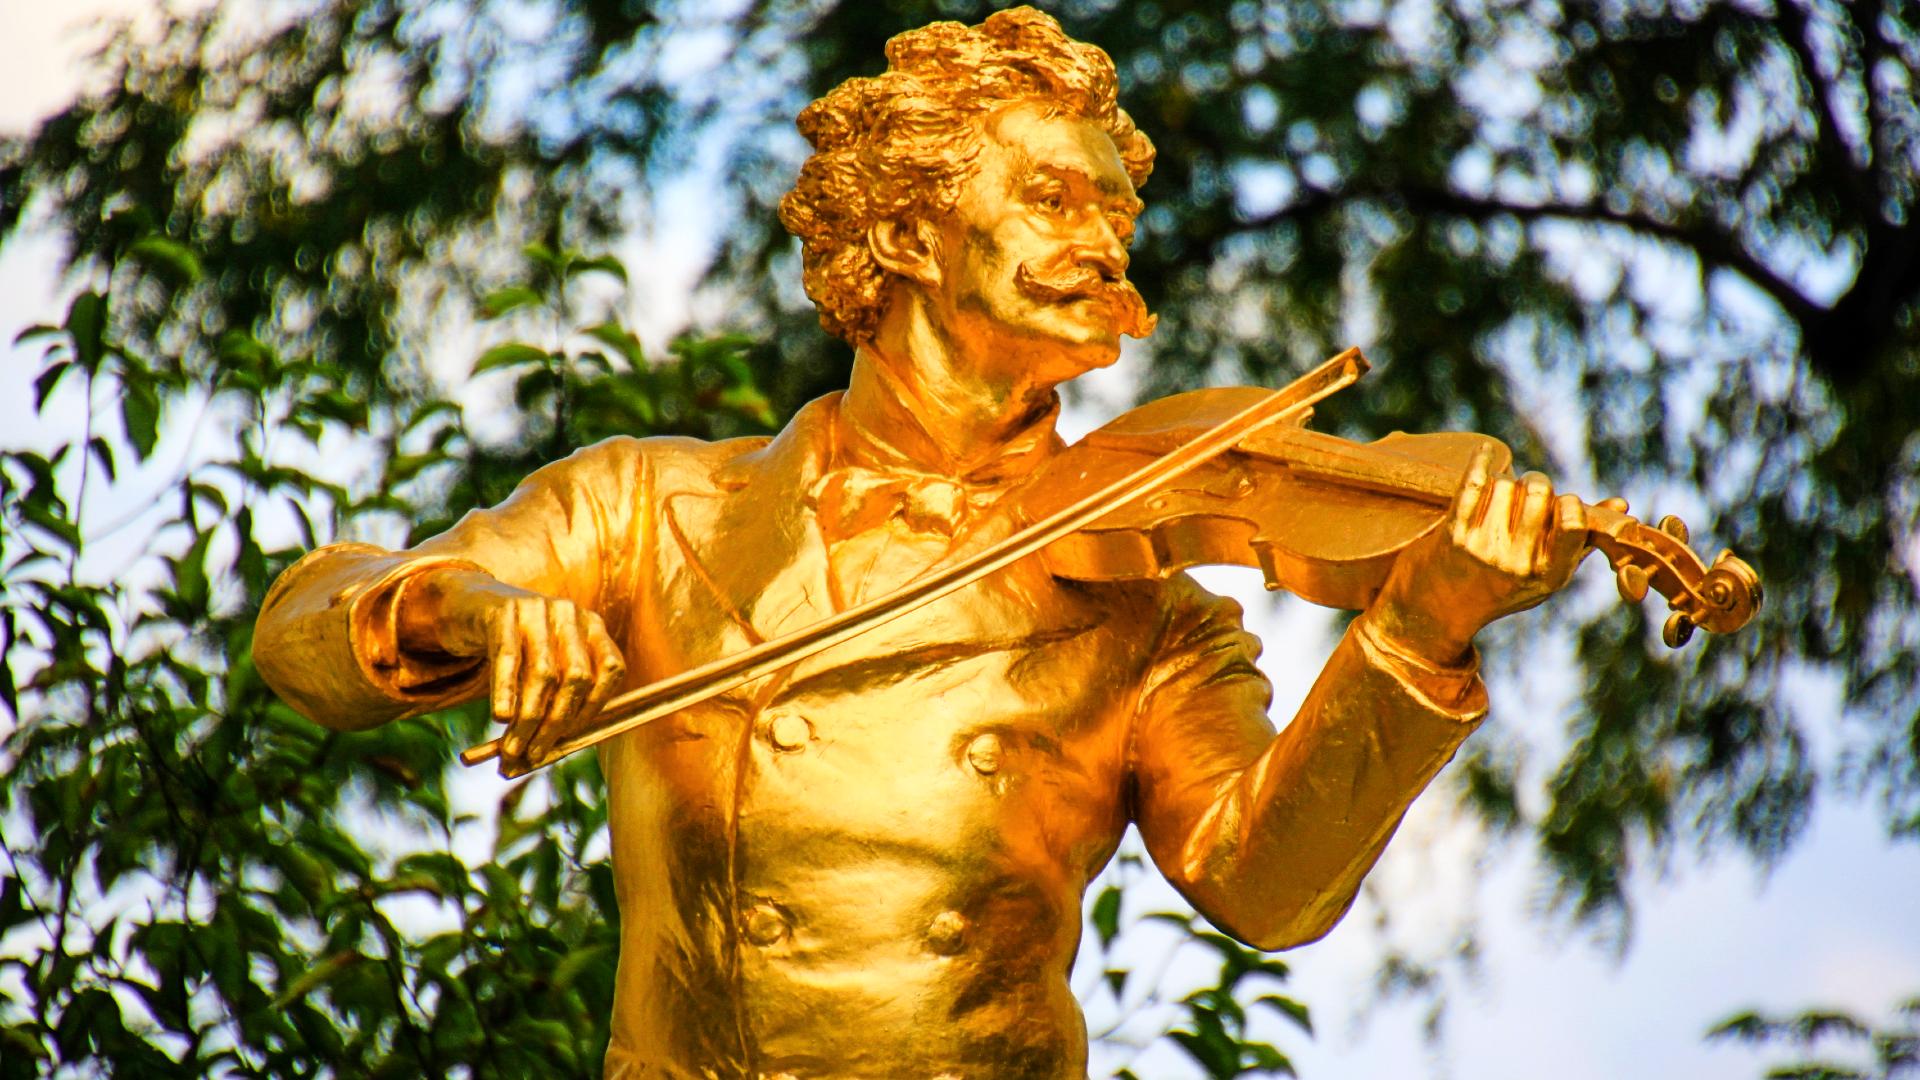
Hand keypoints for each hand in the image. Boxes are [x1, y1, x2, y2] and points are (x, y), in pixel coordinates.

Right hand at [400, 570, 626, 773]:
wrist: (471, 604)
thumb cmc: (516, 647)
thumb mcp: (544, 663)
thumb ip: (555, 698)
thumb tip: (548, 753)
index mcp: (592, 626)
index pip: (610, 670)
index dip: (593, 708)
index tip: (568, 738)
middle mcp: (570, 614)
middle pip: (576, 677)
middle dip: (556, 723)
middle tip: (534, 754)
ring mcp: (538, 609)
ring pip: (543, 674)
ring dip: (529, 718)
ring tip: (512, 749)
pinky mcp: (502, 612)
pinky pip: (507, 658)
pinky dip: (506, 692)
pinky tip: (501, 717)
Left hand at [1366, 444, 1589, 663]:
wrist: (1436, 611)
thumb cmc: (1499, 588)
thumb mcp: (1545, 575)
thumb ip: (1581, 540)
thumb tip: (1621, 505)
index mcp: (1548, 574)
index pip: (1573, 522)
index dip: (1567, 503)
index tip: (1558, 504)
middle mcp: (1517, 564)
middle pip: (1538, 492)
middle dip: (1535, 484)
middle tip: (1526, 492)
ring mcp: (1484, 549)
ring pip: (1505, 484)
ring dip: (1503, 483)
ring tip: (1497, 501)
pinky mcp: (1453, 535)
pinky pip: (1473, 484)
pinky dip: (1480, 462)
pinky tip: (1485, 452)